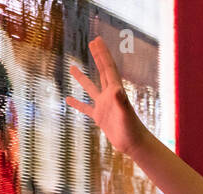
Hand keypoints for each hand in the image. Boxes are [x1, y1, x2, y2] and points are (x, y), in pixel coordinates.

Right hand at [66, 37, 150, 157]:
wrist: (134, 144)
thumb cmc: (131, 130)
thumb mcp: (125, 114)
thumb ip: (121, 101)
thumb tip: (116, 89)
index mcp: (116, 91)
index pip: (108, 68)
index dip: (102, 53)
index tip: (97, 40)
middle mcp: (109, 95)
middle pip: (102, 72)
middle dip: (97, 57)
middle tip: (92, 42)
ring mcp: (104, 106)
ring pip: (91, 88)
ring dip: (82, 78)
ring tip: (72, 67)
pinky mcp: (100, 117)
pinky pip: (86, 108)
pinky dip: (77, 104)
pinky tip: (68, 99)